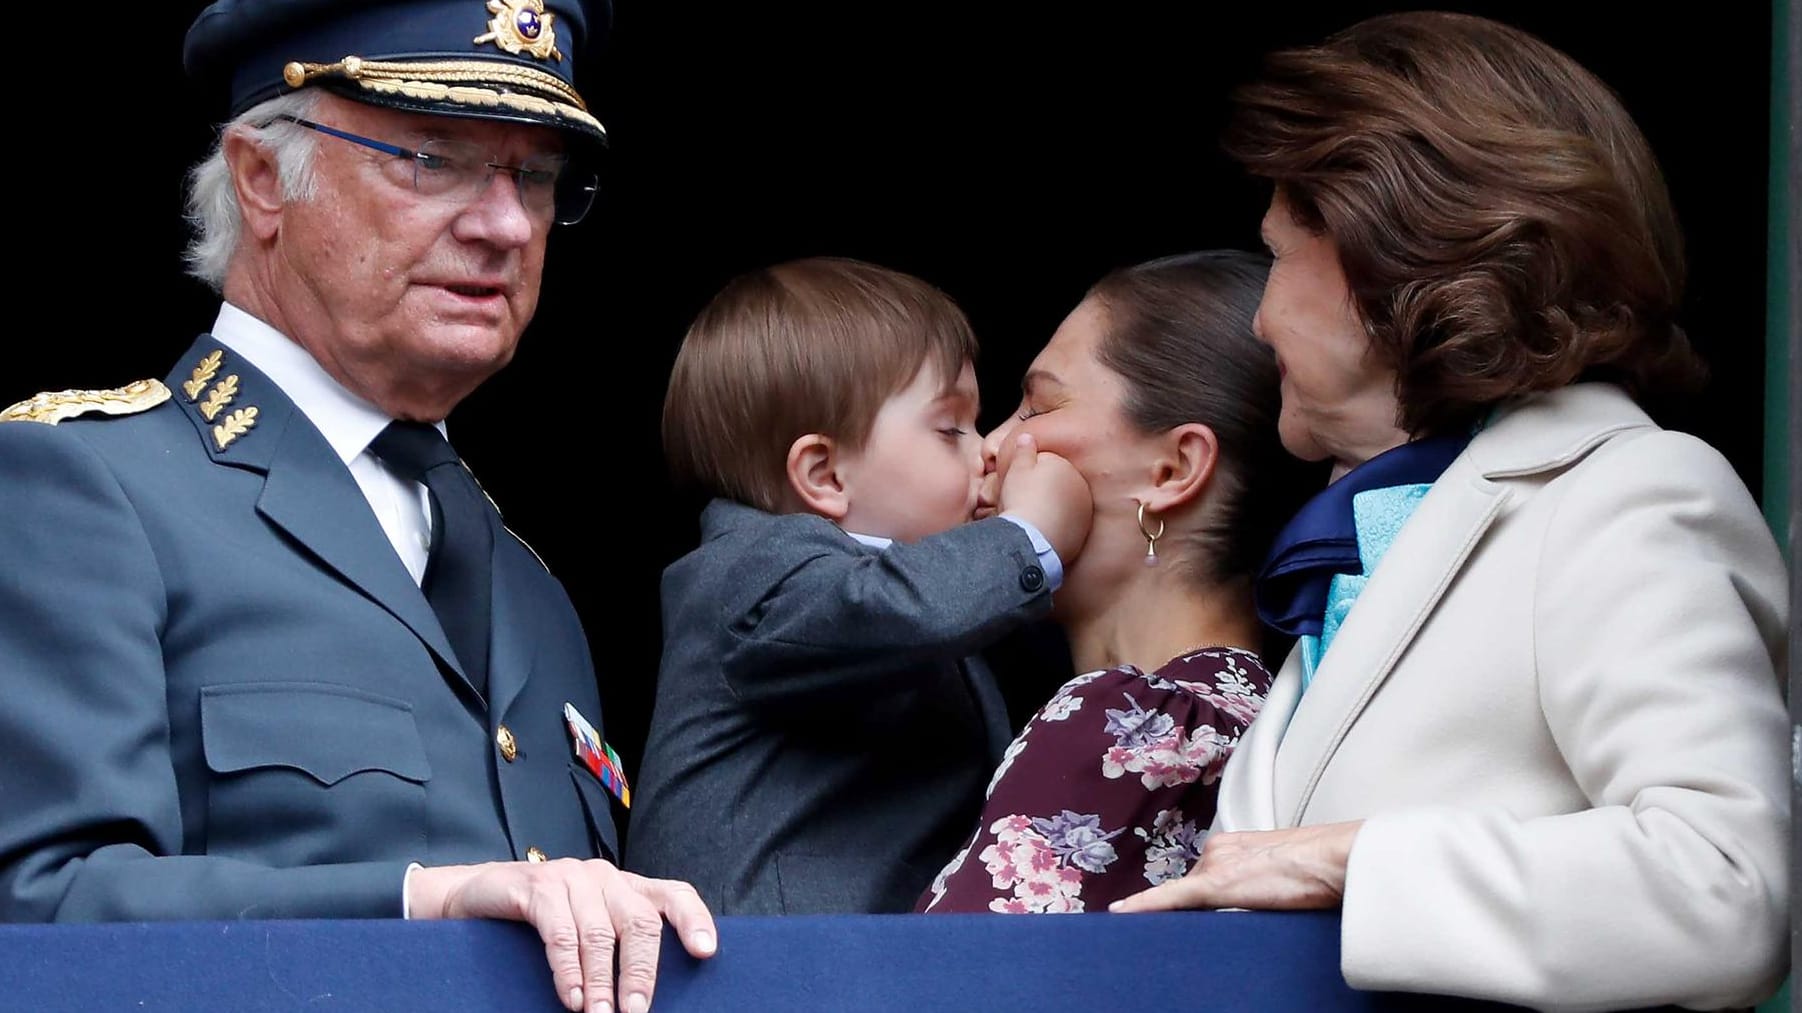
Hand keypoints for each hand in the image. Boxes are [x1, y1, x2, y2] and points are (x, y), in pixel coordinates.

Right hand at [407, 859, 716, 1012]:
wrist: (477, 895)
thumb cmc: (543, 921)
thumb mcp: (588, 928)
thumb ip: (618, 947)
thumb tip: (643, 995)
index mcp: (627, 887)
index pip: (674, 895)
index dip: (694, 920)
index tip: (705, 952)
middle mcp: (605, 877)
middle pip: (640, 921)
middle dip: (642, 972)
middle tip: (636, 1012)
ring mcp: (571, 878)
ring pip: (599, 934)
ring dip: (601, 981)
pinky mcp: (537, 887)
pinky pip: (560, 933)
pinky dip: (568, 970)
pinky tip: (572, 997)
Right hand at [996, 433, 1092, 562]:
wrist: (1030, 538)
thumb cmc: (1021, 500)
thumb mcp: (1016, 470)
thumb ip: (1024, 451)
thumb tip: (1027, 437)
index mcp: (1066, 467)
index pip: (1048, 464)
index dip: (1030, 473)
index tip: (1019, 484)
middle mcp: (1081, 487)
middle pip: (1059, 484)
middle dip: (1044, 489)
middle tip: (1025, 501)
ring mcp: (1084, 511)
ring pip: (1065, 505)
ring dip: (1053, 508)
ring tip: (1033, 517)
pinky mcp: (1082, 532)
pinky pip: (1068, 524)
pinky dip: (1058, 526)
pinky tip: (1042, 530)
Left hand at [1109, 822, 1362, 912]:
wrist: (1338, 860)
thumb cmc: (1322, 868)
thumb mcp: (1283, 872)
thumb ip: (1258, 882)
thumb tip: (1255, 902)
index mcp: (1232, 844)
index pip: (1205, 877)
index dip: (1202, 901)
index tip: (1195, 912)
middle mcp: (1217, 849)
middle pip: (1193, 890)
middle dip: (1203, 910)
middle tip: (1233, 919)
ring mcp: (1215, 866)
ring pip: (1189, 900)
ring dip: (1198, 917)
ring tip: (1234, 921)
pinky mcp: (1216, 885)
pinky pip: (1170, 899)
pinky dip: (1144, 906)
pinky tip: (1119, 915)